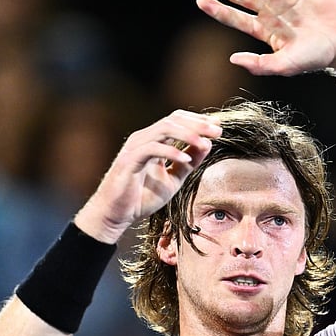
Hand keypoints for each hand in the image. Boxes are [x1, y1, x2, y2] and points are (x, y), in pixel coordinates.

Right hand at [74, 110, 220, 243]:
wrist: (117, 215)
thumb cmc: (142, 197)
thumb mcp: (174, 178)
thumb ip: (189, 162)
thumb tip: (207, 144)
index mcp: (153, 140)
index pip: (176, 121)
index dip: (198, 121)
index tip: (218, 126)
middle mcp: (143, 139)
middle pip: (173, 120)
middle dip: (197, 124)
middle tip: (218, 130)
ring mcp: (135, 148)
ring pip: (163, 129)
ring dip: (187, 134)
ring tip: (205, 143)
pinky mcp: (129, 161)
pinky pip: (152, 149)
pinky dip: (171, 152)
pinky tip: (186, 160)